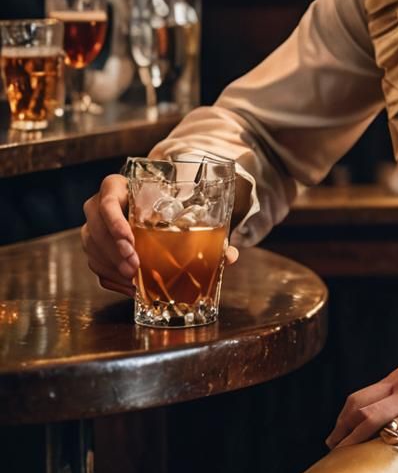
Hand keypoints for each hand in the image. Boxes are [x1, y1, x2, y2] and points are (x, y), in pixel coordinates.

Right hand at [81, 175, 239, 296]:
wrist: (151, 205)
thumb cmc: (166, 205)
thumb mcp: (179, 207)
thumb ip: (205, 226)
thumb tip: (229, 256)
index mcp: (117, 187)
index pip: (107, 199)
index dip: (114, 220)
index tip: (129, 239)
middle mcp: (99, 205)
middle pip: (96, 228)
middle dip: (115, 250)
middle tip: (135, 265)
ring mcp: (92, 227)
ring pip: (93, 249)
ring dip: (113, 266)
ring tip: (135, 277)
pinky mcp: (94, 248)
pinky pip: (97, 266)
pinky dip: (113, 278)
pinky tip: (132, 286)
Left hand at [325, 353, 397, 448]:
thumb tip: (395, 413)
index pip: (362, 394)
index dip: (344, 417)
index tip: (336, 434)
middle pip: (359, 404)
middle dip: (340, 429)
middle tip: (332, 448)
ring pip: (371, 416)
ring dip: (352, 437)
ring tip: (343, 456)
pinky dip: (382, 440)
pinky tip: (375, 453)